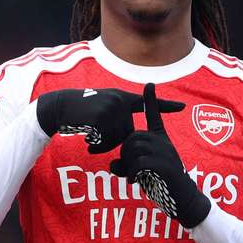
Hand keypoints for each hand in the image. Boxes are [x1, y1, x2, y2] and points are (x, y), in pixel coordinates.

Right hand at [36, 88, 183, 153]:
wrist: (58, 107)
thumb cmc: (80, 112)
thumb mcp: (101, 108)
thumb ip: (117, 117)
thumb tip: (130, 136)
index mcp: (121, 98)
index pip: (145, 102)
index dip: (165, 105)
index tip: (183, 107)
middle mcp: (118, 100)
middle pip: (128, 133)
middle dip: (113, 141)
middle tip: (96, 136)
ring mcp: (110, 108)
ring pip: (117, 139)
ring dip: (103, 144)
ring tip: (90, 135)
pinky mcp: (100, 117)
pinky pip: (105, 140)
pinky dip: (96, 144)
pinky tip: (86, 135)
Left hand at [110, 83, 210, 228]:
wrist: (184, 201)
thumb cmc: (163, 185)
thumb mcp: (142, 172)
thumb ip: (126, 165)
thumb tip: (112, 164)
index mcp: (161, 140)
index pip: (155, 116)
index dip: (151, 100)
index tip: (149, 84)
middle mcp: (164, 143)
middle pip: (133, 137)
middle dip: (124, 153)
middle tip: (127, 169)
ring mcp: (166, 153)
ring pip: (134, 148)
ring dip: (128, 164)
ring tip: (133, 176)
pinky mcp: (165, 166)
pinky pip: (139, 163)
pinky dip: (132, 173)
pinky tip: (135, 182)